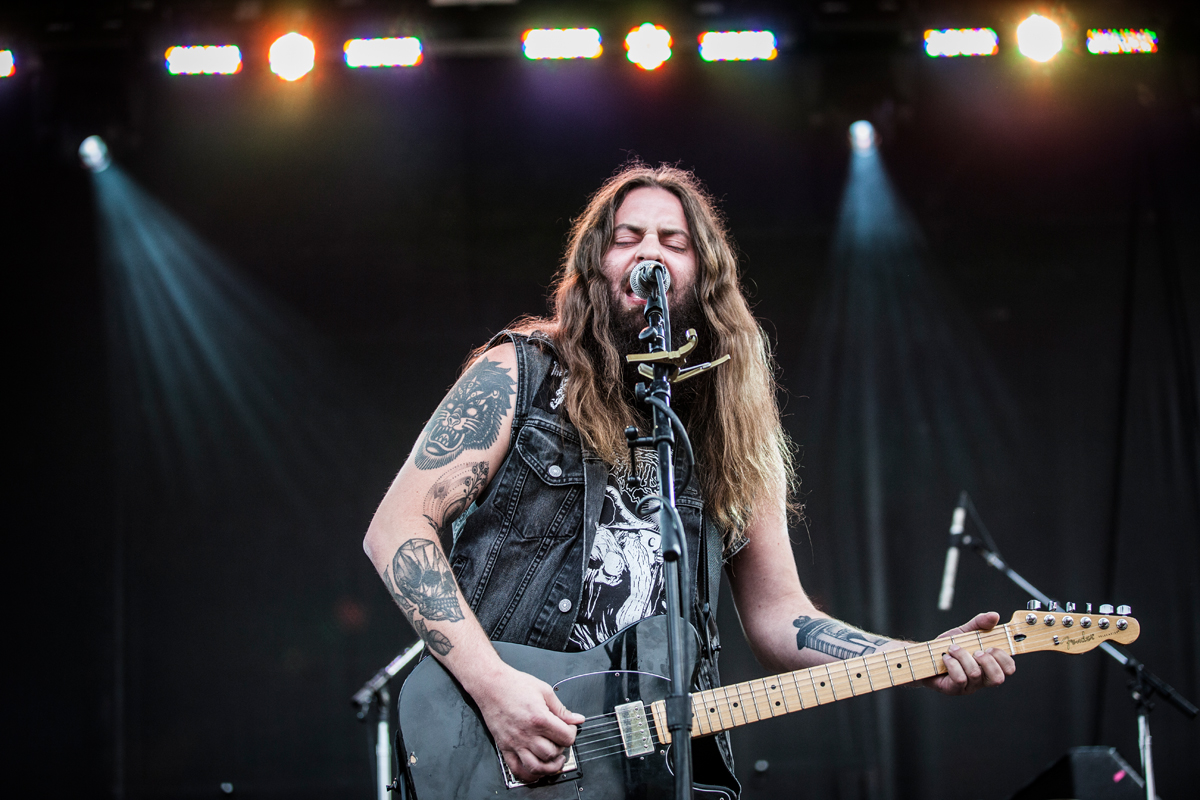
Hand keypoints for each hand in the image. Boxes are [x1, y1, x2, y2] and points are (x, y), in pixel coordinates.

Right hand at [471, 664, 585, 782]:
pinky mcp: (504, 747)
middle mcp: (527, 734)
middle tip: (560, 740)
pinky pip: (517, 770)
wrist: (491, 685)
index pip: (565, 737)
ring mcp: (515, 743)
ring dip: (549, 767)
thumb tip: (577, 719)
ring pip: (537, 767)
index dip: (572, 733)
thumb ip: (561, 709)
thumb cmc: (515, 685)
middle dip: (561, 748)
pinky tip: (537, 770)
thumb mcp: (544, 691)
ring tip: (554, 759)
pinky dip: (529, 775)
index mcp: (539, 718)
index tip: (569, 728)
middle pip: (552, 754)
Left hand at [922, 611, 1015, 695]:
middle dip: (987, 660)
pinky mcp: (954, 689)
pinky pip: (959, 678)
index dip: (1004, 658)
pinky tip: (946, 658)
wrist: (926, 655)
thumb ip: (980, 623)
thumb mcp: (965, 632)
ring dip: (963, 656)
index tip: (990, 646)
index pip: (1009, 669)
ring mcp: (968, 686)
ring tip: (953, 649)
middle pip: (998, 678)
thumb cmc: (949, 646)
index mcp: (989, 666)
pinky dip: (952, 664)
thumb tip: (994, 615)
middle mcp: (982, 679)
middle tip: (975, 651)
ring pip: (975, 673)